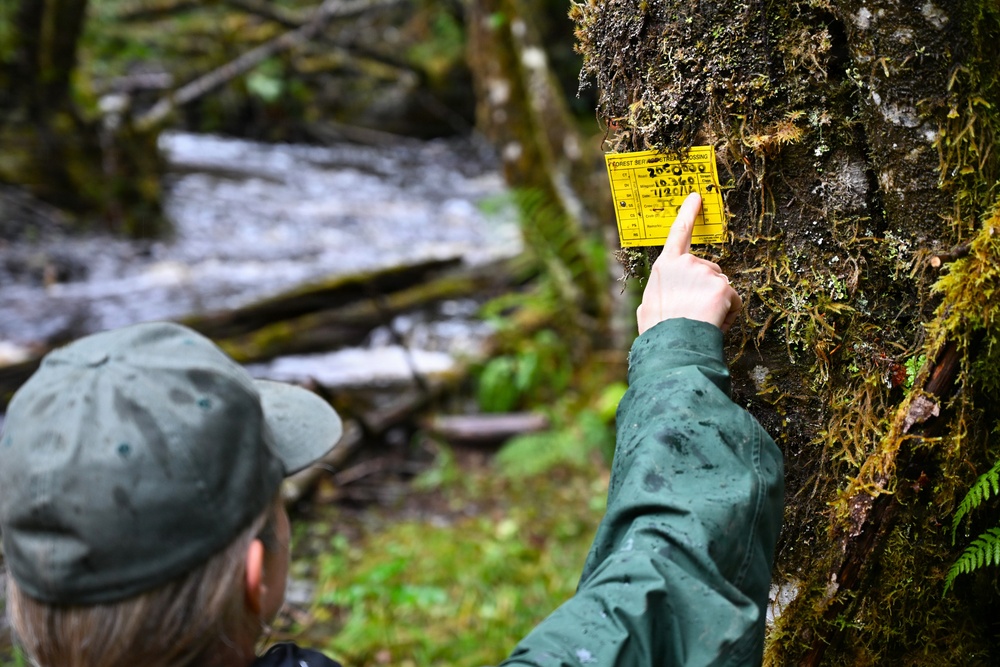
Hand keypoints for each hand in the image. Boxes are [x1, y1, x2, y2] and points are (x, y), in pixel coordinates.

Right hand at [636, 192, 741, 333]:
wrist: (672, 345)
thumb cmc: (658, 332)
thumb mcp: (647, 307)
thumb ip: (658, 294)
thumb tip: (657, 302)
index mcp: (665, 265)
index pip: (678, 233)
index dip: (688, 213)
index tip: (697, 196)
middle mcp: (686, 263)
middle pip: (708, 269)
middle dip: (707, 289)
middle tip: (693, 312)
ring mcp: (706, 273)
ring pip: (721, 286)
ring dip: (717, 303)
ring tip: (700, 321)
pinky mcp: (723, 287)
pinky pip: (733, 301)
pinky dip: (728, 314)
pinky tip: (714, 323)